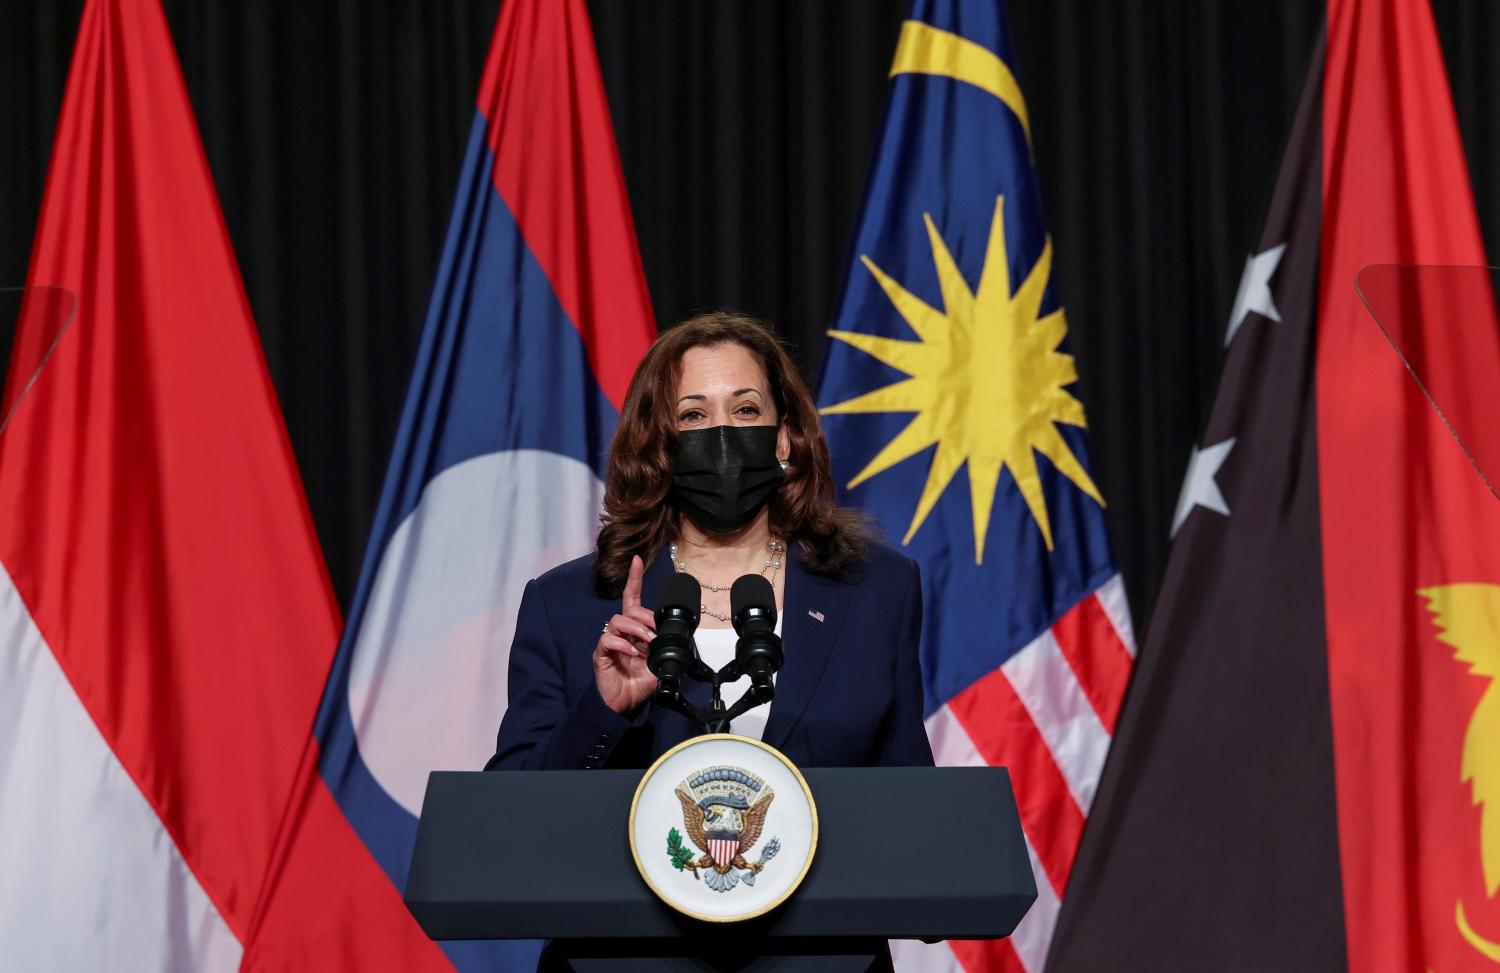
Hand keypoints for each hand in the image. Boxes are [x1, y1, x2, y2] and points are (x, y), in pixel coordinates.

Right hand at [593, 555, 658, 713]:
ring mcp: (610, 642)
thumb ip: (666, 648)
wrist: (624, 704)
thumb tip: (680, 638)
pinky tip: (632, 653)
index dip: (634, 579)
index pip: (632, 599)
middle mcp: (622, 632)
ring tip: (647, 643)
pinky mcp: (601, 654)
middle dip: (646, 617)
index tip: (637, 561)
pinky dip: (622, 644)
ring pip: (619, 620)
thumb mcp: (659, 663)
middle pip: (630, 609)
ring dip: (637, 629)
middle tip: (656, 632)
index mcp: (635, 630)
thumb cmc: (638, 683)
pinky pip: (608, 639)